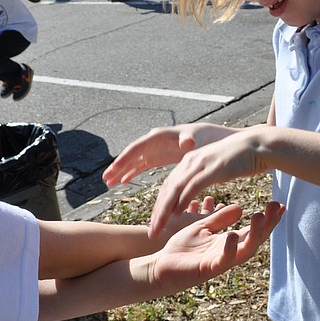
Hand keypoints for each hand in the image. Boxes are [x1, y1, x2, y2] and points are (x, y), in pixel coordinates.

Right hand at [102, 123, 239, 187]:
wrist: (214, 140)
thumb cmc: (206, 138)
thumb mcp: (199, 139)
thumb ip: (190, 141)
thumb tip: (186, 142)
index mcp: (160, 136)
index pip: (137, 147)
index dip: (124, 158)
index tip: (113, 169)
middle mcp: (154, 141)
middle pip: (131, 154)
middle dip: (118, 166)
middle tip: (105, 179)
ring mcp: (155, 149)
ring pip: (134, 161)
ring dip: (122, 171)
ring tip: (109, 183)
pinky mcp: (159, 157)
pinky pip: (141, 165)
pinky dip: (132, 173)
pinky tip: (123, 182)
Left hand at [148, 127, 271, 237]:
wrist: (259, 145)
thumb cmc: (240, 158)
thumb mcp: (215, 168)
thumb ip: (203, 176)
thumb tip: (196, 189)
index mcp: (189, 161)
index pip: (169, 185)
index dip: (160, 205)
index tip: (156, 223)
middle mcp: (190, 161)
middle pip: (167, 189)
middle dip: (158, 212)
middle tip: (151, 230)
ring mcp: (201, 164)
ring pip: (176, 189)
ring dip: (165, 211)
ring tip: (158, 227)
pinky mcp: (212, 168)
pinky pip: (193, 186)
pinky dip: (183, 200)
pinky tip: (176, 214)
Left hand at [150, 202, 283, 292]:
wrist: (162, 266)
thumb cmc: (182, 248)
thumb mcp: (202, 227)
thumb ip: (220, 219)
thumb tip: (240, 207)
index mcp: (229, 242)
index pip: (254, 230)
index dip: (268, 219)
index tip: (279, 204)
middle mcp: (230, 253)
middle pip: (255, 240)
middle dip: (267, 224)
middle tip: (275, 207)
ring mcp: (220, 262)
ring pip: (244, 251)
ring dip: (253, 235)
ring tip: (259, 216)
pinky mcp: (208, 269)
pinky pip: (223, 260)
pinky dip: (229, 249)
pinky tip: (232, 236)